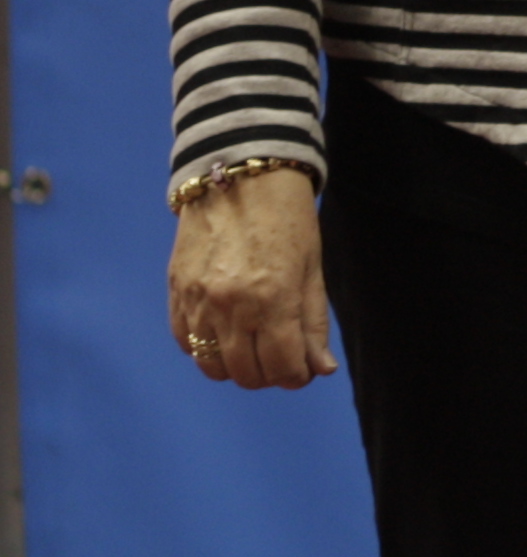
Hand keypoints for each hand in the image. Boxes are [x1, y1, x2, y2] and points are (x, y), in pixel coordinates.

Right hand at [164, 165, 335, 390]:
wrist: (239, 179)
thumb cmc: (288, 221)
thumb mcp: (312, 270)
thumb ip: (313, 323)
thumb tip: (320, 369)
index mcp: (273, 299)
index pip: (282, 367)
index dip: (296, 377)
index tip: (302, 370)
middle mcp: (230, 306)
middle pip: (245, 373)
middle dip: (268, 375)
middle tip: (280, 360)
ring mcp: (197, 300)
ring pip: (211, 364)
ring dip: (235, 367)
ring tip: (252, 349)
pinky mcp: (176, 291)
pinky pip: (185, 341)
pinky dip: (205, 347)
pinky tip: (224, 333)